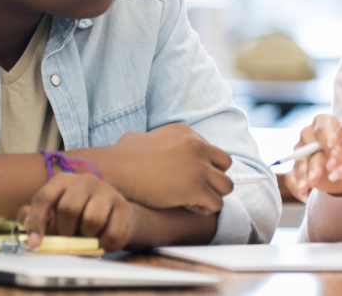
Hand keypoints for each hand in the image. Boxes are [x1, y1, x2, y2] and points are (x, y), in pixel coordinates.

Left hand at [18, 174, 139, 252]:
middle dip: (65, 230)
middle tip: (68, 236)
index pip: (43, 198)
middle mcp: (86, 181)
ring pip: (92, 220)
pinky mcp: (124, 207)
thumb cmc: (74, 216)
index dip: (36, 222)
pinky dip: (104, 244)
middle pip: (68, 208)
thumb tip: (24, 221)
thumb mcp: (51, 214)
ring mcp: (107, 192)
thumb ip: (33, 217)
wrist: (110, 216)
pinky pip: (112, 233)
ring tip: (86, 235)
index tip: (34, 244)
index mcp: (63, 181)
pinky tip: (102, 240)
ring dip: (86, 236)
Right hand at [108, 123, 233, 213]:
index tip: (187, 177)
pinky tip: (186, 207)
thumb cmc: (120, 157)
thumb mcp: (139, 137)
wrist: (116, 170)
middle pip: (225, 164)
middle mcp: (197, 146)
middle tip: (195, 189)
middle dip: (213, 178)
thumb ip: (149, 139)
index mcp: (185, 132)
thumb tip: (138, 140)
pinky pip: (216, 204)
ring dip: (212, 195)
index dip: (202, 166)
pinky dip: (204, 209)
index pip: (211, 151)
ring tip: (192, 201)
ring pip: (226, 186)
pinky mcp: (196, 187)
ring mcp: (199, 167)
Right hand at [283, 115, 341, 201]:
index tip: (335, 154)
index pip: (322, 129)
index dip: (327, 141)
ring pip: (299, 162)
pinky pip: (291, 176)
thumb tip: (341, 158)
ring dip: (302, 176)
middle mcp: (309, 134)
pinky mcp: (295, 167)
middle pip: (308, 146)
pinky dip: (296, 187)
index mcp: (324, 123)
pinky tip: (303, 196)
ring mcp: (300, 151)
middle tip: (316, 176)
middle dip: (313, 163)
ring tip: (306, 187)